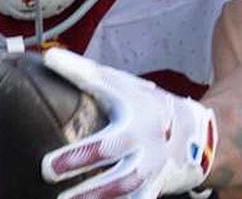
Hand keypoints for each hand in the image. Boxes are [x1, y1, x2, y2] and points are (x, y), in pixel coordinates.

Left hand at [41, 49, 216, 198]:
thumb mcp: (120, 85)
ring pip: (126, 183)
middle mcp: (143, 136)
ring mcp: (151, 166)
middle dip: (80, 158)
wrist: (194, 135)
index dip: (78, 74)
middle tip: (47, 169)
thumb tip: (49, 56)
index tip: (52, 65)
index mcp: (132, 105)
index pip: (103, 85)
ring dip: (96, 194)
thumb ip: (84, 73)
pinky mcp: (154, 188)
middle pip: (112, 146)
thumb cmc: (143, 107)